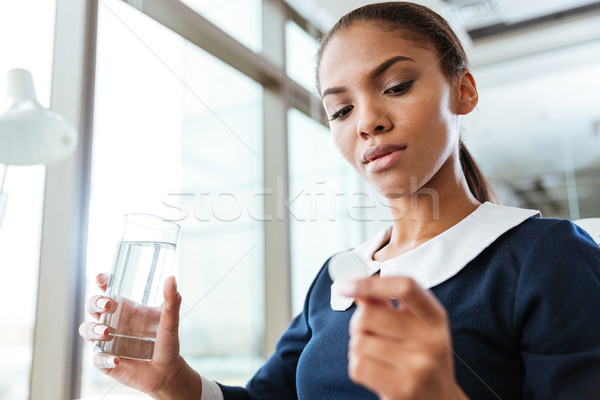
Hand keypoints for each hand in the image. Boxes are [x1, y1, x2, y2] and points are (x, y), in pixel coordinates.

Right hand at [79, 273, 201, 398]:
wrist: (166, 372)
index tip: (102, 278)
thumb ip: (172, 301)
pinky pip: (97, 359)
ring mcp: (106, 342)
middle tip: (107, 305)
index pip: (108, 291)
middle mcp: (113, 323)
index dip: (101, 282)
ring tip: (107, 332)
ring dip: (93, 329)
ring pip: (87, 330)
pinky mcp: (106, 361)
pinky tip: (116, 360)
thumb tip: (171, 279)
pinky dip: (104, 359)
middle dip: (95, 303)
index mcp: (126, 309)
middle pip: (92, 306)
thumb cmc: (166, 343)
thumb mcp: (170, 321)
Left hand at [336, 276, 467, 399]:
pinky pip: (358, 366)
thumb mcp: (414, 324)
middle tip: (368, 332)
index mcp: (435, 316)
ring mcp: (419, 366)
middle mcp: (431, 339)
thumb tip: (354, 286)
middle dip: (358, 322)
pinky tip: (375, 370)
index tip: (343, 285)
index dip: (370, 283)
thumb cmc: (421, 355)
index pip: (404, 287)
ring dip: (358, 347)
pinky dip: (358, 366)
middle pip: (369, 314)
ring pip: (359, 341)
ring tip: (376, 355)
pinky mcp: (402, 389)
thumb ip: (387, 303)